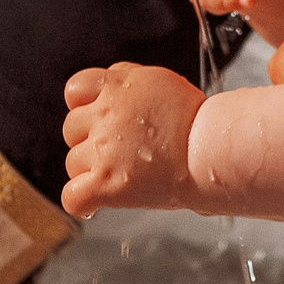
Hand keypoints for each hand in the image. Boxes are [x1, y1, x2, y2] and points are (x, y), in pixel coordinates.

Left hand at [60, 62, 208, 219]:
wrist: (211, 149)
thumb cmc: (195, 119)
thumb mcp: (159, 80)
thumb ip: (127, 80)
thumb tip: (110, 82)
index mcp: (118, 86)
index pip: (75, 90)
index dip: (83, 105)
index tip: (97, 117)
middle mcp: (106, 115)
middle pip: (71, 128)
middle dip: (89, 138)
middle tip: (119, 150)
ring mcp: (104, 150)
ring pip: (72, 162)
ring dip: (90, 170)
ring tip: (121, 174)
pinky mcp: (107, 183)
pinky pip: (73, 197)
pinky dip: (81, 202)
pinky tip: (94, 204)